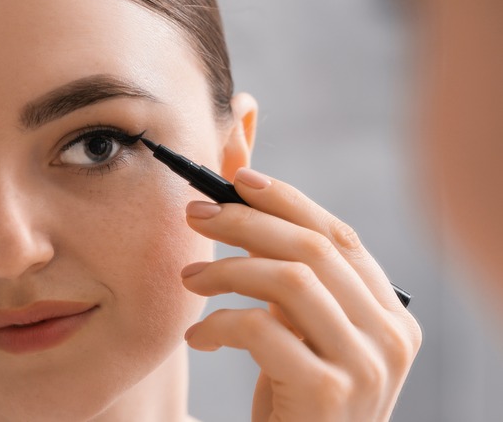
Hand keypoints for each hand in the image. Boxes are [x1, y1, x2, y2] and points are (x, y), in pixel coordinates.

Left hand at [181, 167, 421, 421]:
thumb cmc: (300, 401)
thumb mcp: (308, 337)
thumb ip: (298, 286)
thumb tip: (247, 211)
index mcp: (390, 314)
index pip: (339, 237)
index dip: (288, 201)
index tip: (240, 180)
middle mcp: (389, 335)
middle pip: (312, 249)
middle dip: (246, 222)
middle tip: (196, 215)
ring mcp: (365, 365)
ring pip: (290, 279)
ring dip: (227, 269)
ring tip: (190, 279)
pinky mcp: (328, 392)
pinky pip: (261, 329)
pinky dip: (220, 324)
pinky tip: (200, 337)